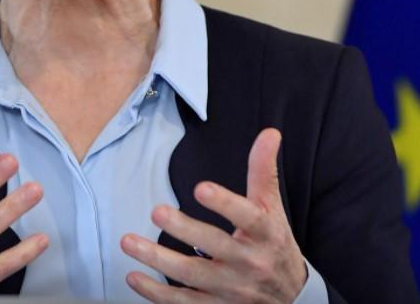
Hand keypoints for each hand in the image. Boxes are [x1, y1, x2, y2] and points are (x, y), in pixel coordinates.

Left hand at [121, 128, 306, 303]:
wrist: (291, 300)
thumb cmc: (274, 245)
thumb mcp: (272, 209)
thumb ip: (263, 172)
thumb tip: (269, 132)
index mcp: (265, 234)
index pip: (248, 217)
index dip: (226, 203)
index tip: (201, 188)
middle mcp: (249, 263)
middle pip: (215, 246)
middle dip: (185, 230)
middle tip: (156, 211)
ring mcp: (231, 289)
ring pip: (192, 276)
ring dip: (158, 260)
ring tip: (128, 242)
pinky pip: (184, 303)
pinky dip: (157, 294)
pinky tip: (133, 276)